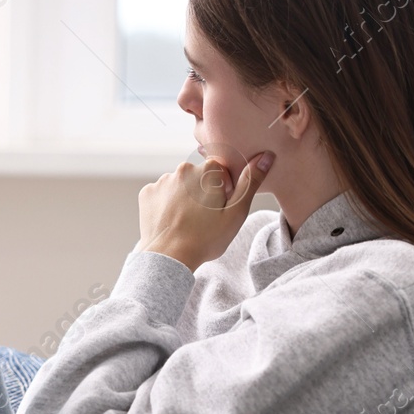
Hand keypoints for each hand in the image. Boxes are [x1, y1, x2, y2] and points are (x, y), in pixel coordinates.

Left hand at [135, 150, 274, 270]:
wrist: (169, 257)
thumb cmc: (206, 238)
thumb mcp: (236, 212)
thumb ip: (251, 181)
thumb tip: (266, 155)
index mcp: (209, 170)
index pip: (222, 172)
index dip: (224, 190)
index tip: (220, 207)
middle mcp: (184, 169)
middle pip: (199, 177)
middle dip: (203, 192)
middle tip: (203, 218)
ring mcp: (163, 180)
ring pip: (179, 186)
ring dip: (184, 198)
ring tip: (186, 222)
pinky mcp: (147, 193)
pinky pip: (161, 194)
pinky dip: (166, 205)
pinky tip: (171, 221)